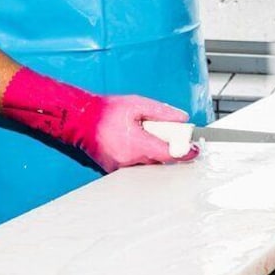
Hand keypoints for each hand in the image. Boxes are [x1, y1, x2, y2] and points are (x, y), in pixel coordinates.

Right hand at [79, 96, 198, 172]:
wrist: (79, 120)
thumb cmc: (106, 112)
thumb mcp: (138, 104)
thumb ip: (162, 112)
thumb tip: (182, 119)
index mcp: (138, 145)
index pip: (170, 155)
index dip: (186, 153)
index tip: (195, 151)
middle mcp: (131, 160)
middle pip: (160, 161)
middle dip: (167, 150)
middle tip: (172, 138)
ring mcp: (121, 167)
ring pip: (148, 165)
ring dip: (153, 154)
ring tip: (146, 137)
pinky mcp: (114, 169)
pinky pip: (135, 166)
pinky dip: (140, 157)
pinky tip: (134, 143)